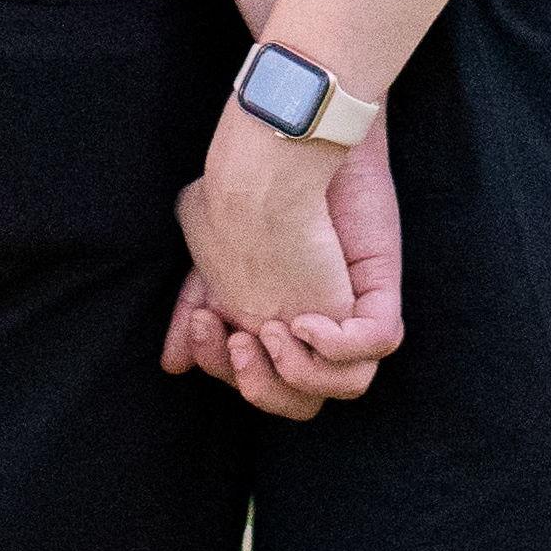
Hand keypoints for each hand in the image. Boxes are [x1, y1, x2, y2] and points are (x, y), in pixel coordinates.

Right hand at [166, 117, 403, 415]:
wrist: (278, 152)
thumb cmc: (242, 192)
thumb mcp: (206, 257)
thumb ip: (195, 309)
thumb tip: (175, 363)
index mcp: (279, 322)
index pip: (254, 378)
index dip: (223, 366)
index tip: (205, 322)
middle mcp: (317, 325)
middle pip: (295, 399)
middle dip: (256, 383)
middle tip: (235, 336)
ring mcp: (350, 315)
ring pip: (341, 385)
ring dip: (293, 373)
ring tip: (268, 328)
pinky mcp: (376, 295)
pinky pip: (374, 350)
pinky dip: (337, 348)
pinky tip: (304, 319)